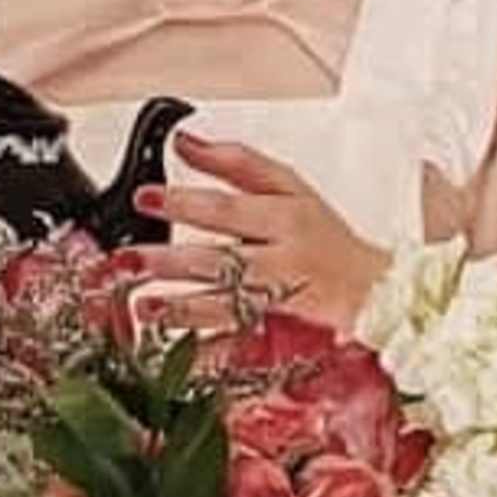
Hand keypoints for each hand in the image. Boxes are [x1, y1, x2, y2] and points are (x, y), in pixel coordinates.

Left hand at [129, 136, 387, 332]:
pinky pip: (238, 345)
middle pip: (221, 260)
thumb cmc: (323, 233)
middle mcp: (281, 259)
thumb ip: (235, 161)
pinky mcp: (274, 331)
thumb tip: (184, 141)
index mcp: (285, 218)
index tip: (146, 198)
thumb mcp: (289, 185)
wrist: (369, 284)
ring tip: (145, 306)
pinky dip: (208, 354)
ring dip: (182, 309)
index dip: (186, 204)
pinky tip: (177, 355)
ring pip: (226, 306)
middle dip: (170, 261)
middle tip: (128, 259)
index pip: (230, 208)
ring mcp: (276, 299)